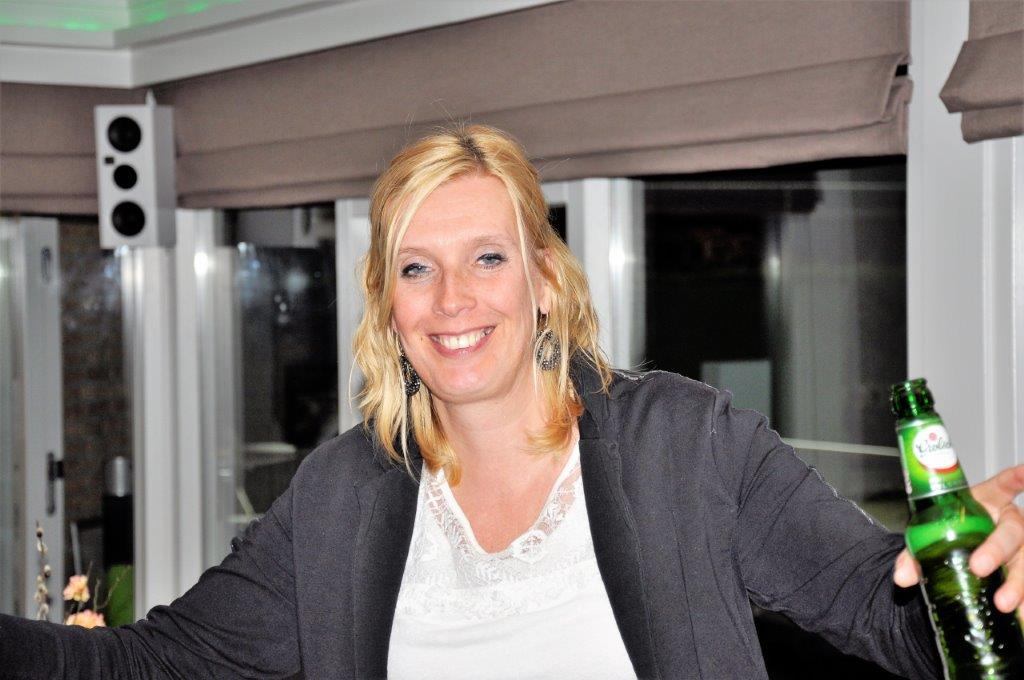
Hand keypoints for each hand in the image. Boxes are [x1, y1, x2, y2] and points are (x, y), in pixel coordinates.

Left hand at [893, 464, 1023, 614]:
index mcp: (990, 502)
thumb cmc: (951, 530)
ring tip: (1004, 604)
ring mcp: (1022, 546)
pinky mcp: (1023, 566)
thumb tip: (902, 577)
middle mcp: (1011, 522)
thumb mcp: (933, 534)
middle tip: (979, 567)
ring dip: (1017, 584)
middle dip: (996, 551)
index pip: (1005, 484)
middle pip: (1012, 534)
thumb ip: (916, 552)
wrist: (958, 543)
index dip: (1017, 477)